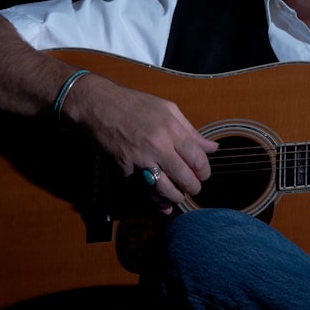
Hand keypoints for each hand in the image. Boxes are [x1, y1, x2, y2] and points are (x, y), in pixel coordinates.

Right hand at [72, 76, 218, 213]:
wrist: (96, 104)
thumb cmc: (131, 103)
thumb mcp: (167, 109)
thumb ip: (191, 131)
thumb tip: (212, 147)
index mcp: (172, 129)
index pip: (198, 159)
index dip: (204, 172)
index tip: (203, 174)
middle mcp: (158, 146)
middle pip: (185, 178)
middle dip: (193, 188)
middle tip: (193, 188)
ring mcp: (140, 159)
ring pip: (165, 189)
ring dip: (175, 197)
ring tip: (178, 195)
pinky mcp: (124, 168)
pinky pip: (142, 190)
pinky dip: (154, 202)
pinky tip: (162, 206)